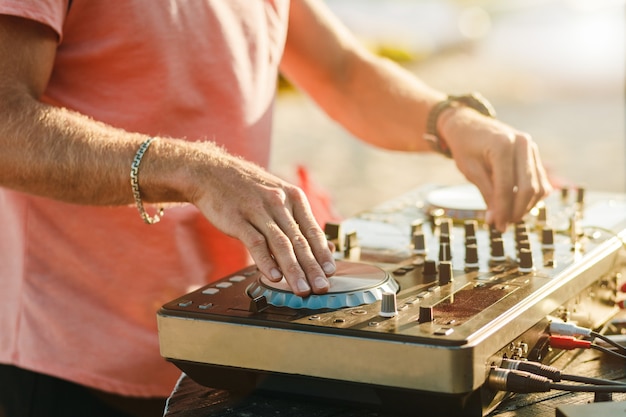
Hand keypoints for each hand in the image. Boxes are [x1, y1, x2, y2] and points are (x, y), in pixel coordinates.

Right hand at [187, 143, 335, 296]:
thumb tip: (324, 245)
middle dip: (313, 267)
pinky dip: (266, 262)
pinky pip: (256, 243)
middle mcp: (278, 203)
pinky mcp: (238, 219)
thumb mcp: (278, 196)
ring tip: (302, 288)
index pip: (313, 230)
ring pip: (281, 244)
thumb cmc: (248, 189)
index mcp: (293, 197)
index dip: (323, 253)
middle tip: (321, 286)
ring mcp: (258, 210)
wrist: (212, 173)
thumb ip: (298, 220)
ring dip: (293, 270)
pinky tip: (274, 277)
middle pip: (299, 241)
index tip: (331, 272)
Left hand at [440, 107, 552, 230]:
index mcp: (502, 146)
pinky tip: (517, 204)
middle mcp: (522, 144)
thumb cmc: (465, 147)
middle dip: (517, 210)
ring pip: (538, 186)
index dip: (503, 210)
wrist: (468, 124)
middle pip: (528, 188)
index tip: (498, 226)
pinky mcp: (534, 152)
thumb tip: (496, 220)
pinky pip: (540, 180)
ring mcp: (531, 147)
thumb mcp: (470, 170)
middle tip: (504, 224)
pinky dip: (531, 196)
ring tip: (509, 216)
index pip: (507, 187)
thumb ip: (486, 194)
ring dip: (526, 206)